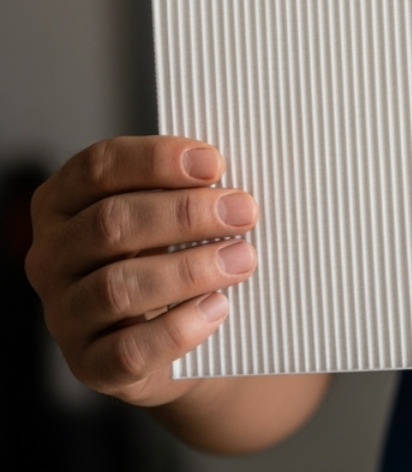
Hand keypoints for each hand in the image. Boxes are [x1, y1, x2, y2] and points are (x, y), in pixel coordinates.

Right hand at [25, 136, 258, 405]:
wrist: (174, 338)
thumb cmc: (171, 256)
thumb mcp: (168, 216)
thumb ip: (189, 192)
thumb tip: (234, 184)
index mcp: (64, 203)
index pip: (98, 168)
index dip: (156, 161)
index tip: (213, 163)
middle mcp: (52, 257)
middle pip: (109, 224)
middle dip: (185, 214)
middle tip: (244, 211)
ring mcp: (64, 314)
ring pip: (117, 287)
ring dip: (189, 270)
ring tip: (243, 259)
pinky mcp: (90, 365)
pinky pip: (129, 350)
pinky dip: (179, 329)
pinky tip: (217, 309)